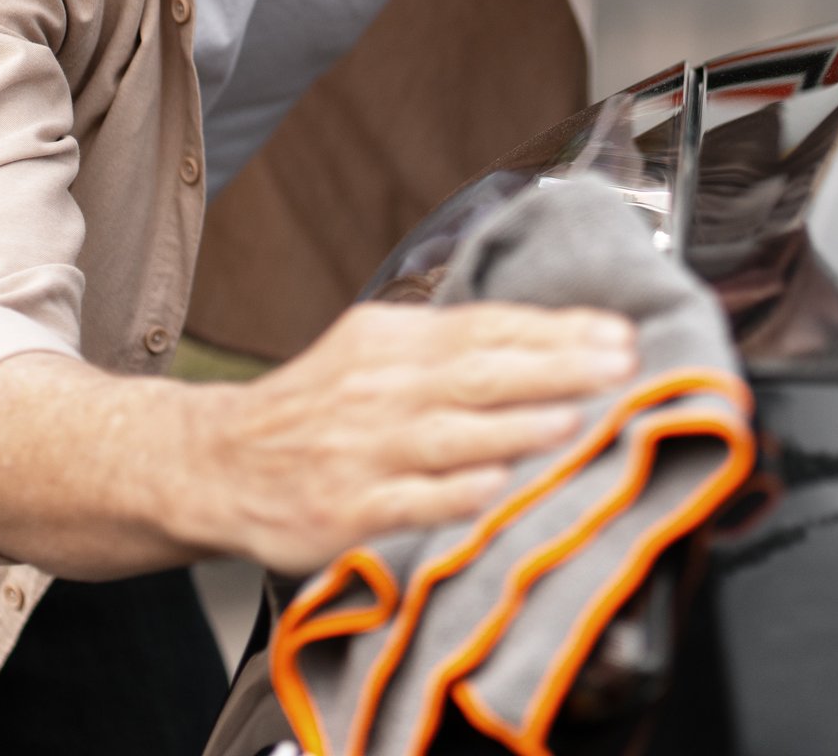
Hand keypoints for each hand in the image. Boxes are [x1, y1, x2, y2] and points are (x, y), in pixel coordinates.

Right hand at [179, 301, 636, 573]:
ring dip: (518, 426)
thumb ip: (448, 346)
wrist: (217, 463)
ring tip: (576, 419)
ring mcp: (362, 451)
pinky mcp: (346, 510)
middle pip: (479, 372)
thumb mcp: (372, 353)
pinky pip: (411, 500)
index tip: (617, 333)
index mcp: (391, 341)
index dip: (557, 329)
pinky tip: (499, 484)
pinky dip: (457, 491)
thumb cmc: (315, 409)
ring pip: (451, 434)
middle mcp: (378, 388)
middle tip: (620, 367)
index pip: (486, 326)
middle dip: (557, 368)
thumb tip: (548, 338)